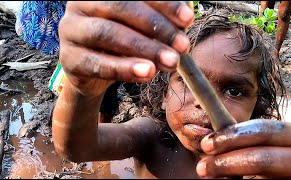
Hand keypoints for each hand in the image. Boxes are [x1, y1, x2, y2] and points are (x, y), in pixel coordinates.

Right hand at [58, 1, 193, 95]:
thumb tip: (186, 18)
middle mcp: (81, 3)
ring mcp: (70, 29)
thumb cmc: (123, 41)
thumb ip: (160, 18)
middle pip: (119, 6)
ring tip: (170, 62)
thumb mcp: (142, 26)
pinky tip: (147, 73)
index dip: (163, 3)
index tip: (188, 19)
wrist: (95, 70)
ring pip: (107, 33)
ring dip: (144, 48)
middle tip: (183, 46)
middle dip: (156, 27)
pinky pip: (96, 63)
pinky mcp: (68, 58)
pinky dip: (124, 68)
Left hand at [197, 119, 290, 177]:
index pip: (264, 130)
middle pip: (263, 159)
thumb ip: (253, 142)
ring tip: (213, 177)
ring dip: (233, 178)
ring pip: (263, 179)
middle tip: (203, 167)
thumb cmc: (288, 161)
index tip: (206, 144)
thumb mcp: (277, 145)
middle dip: (228, 163)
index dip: (232, 135)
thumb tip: (213, 145)